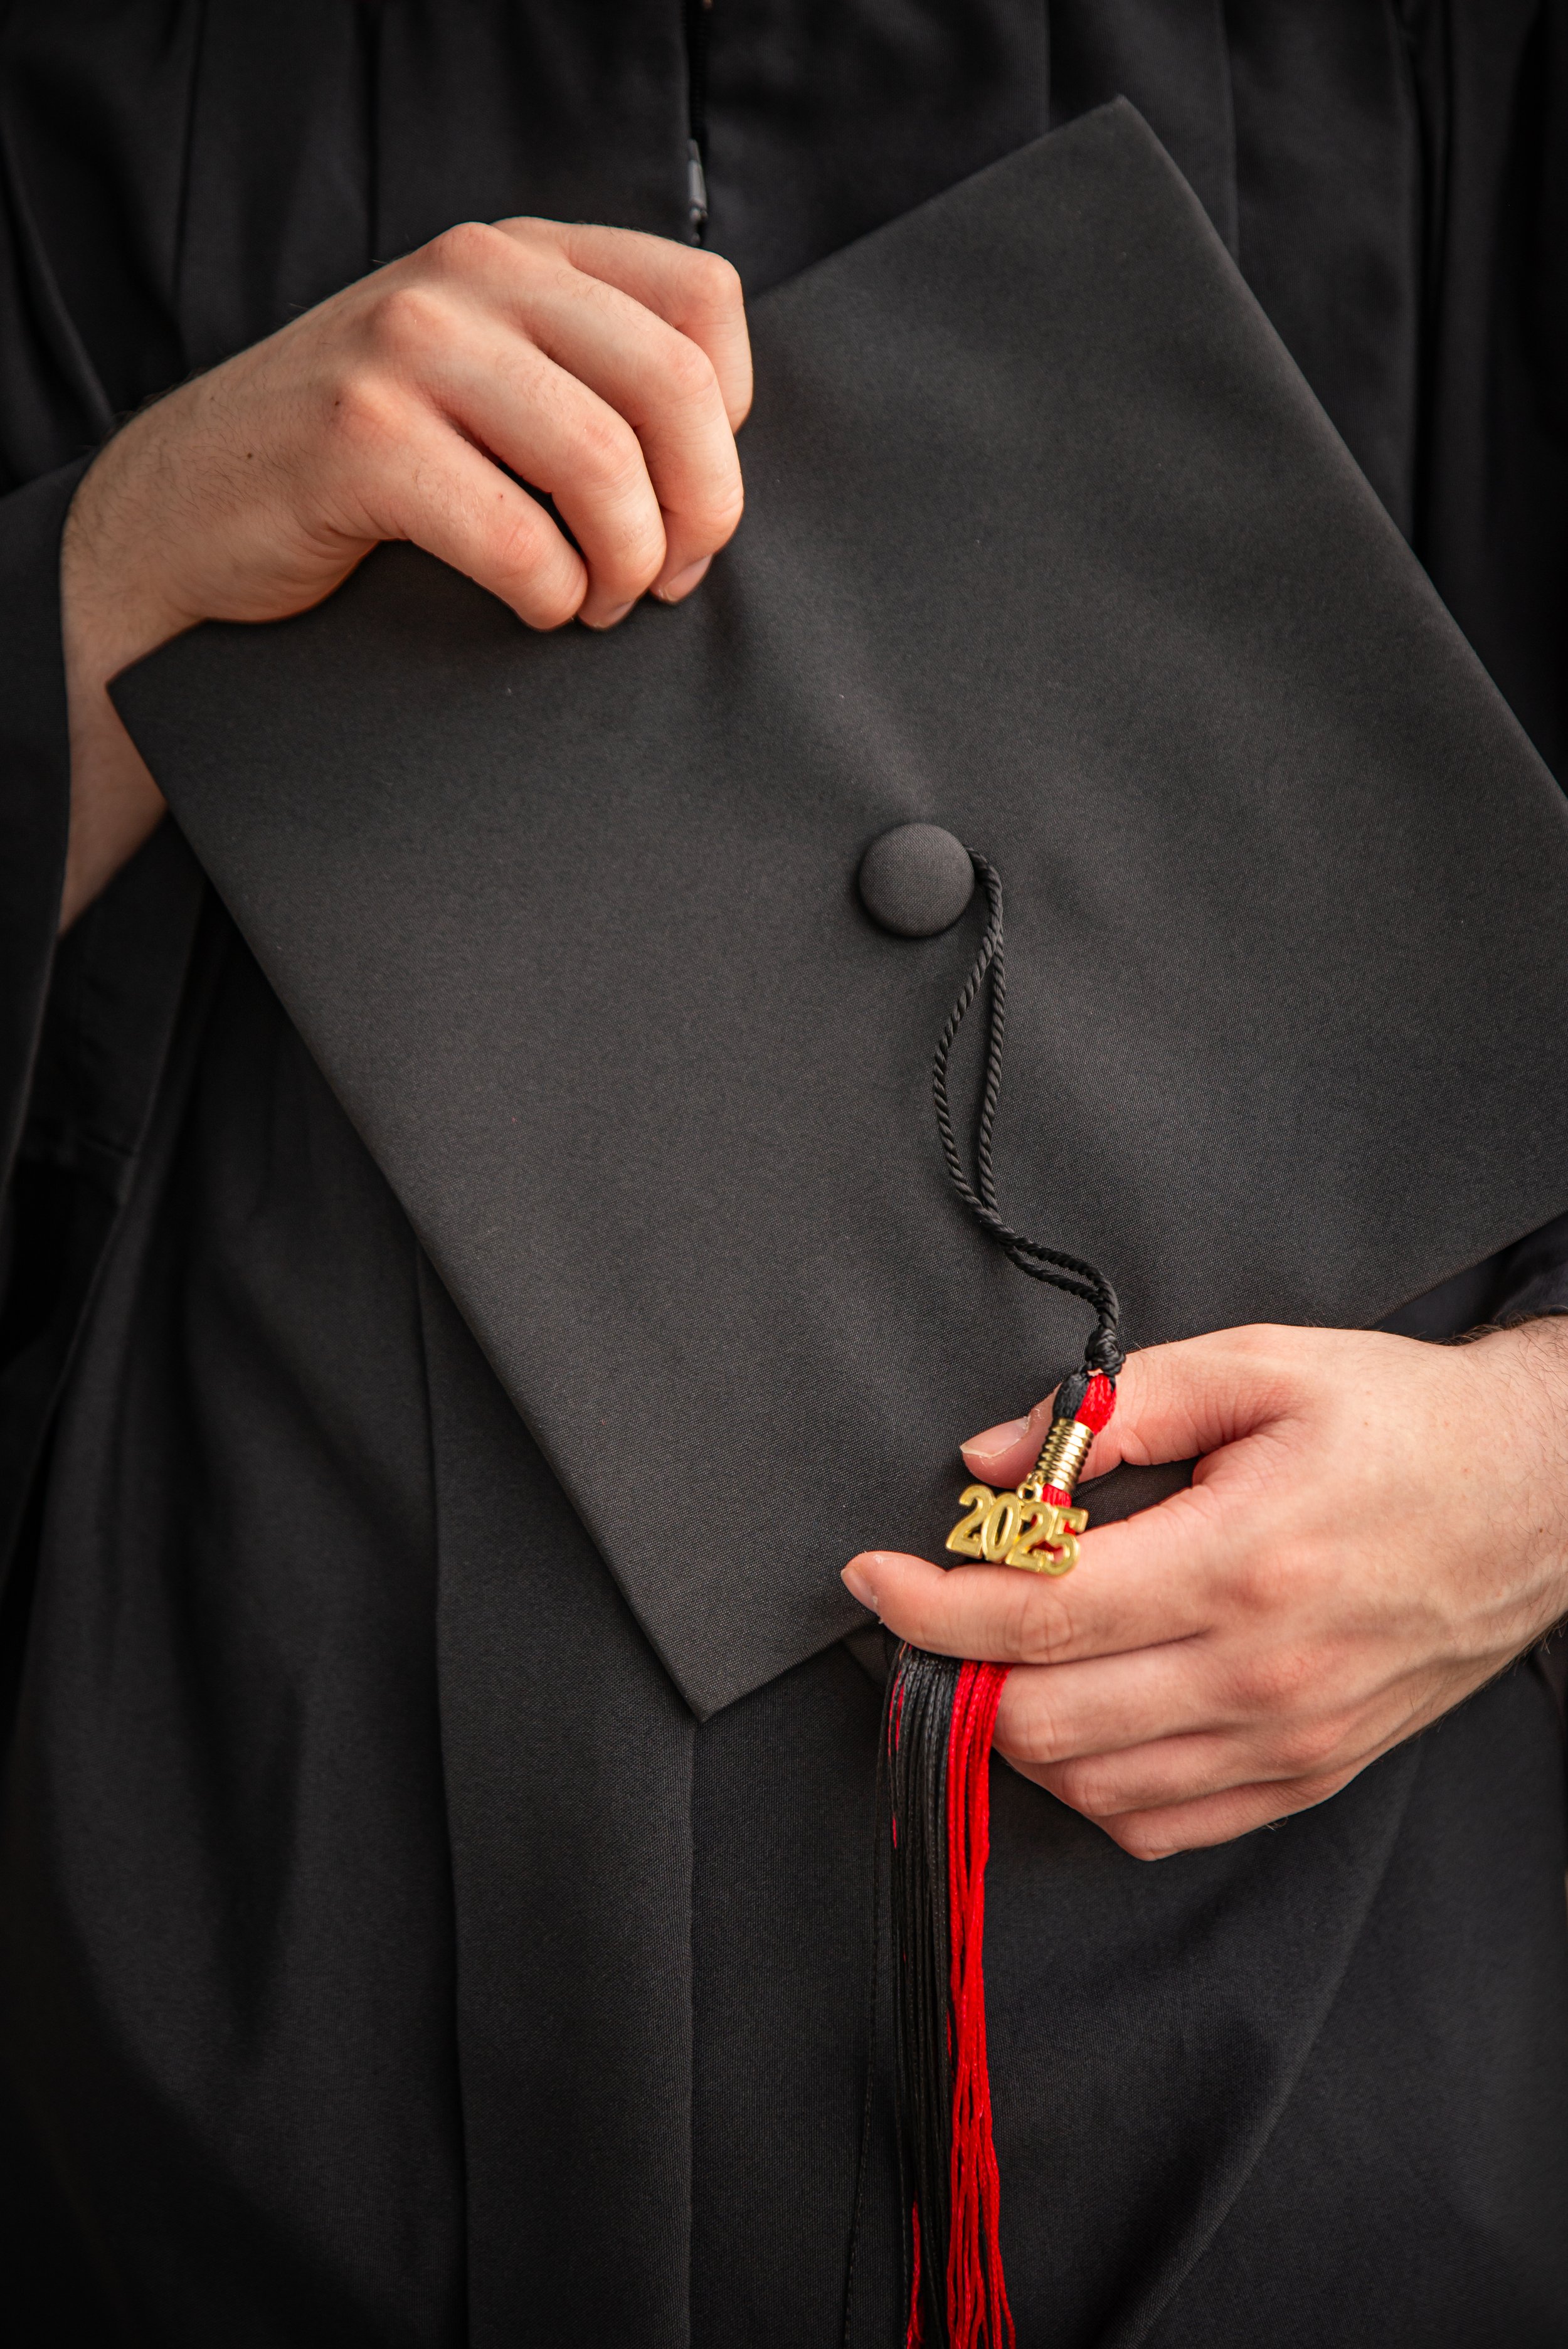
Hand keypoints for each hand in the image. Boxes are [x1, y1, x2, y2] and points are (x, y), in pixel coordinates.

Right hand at [59, 219, 751, 925]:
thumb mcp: (481, 384)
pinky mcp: (359, 439)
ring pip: (605, 464)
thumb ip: (584, 380)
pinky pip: (519, 538)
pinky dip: (550, 599)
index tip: (691, 507)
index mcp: (521, 256)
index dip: (728, 427)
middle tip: (666, 580)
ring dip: (625, 567)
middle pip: (673, 385)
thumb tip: (717, 471)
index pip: (702, 302)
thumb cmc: (357, 472)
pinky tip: (532, 610)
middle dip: (699, 511)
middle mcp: (469, 276)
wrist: (184, 515)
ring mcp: (407, 346)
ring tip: (596, 604)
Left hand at [843, 1320, 1567, 1858]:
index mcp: (1241, 1562)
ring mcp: (1287, 1739)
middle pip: (1043, 1723)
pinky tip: (1082, 1710)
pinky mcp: (1308, 1775)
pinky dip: (1091, 1782)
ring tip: (1006, 1654)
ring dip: (1016, 1729)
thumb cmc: (1402, 1424)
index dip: (929, 1605)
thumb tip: (991, 1459)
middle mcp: (1261, 1673)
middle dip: (957, 1671)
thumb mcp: (1258, 1366)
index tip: (874, 1578)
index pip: (1037, 1616)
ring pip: (1089, 1788)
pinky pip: (1160, 1823)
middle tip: (937, 1610)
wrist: (1540, 1497)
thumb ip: (1114, 1409)